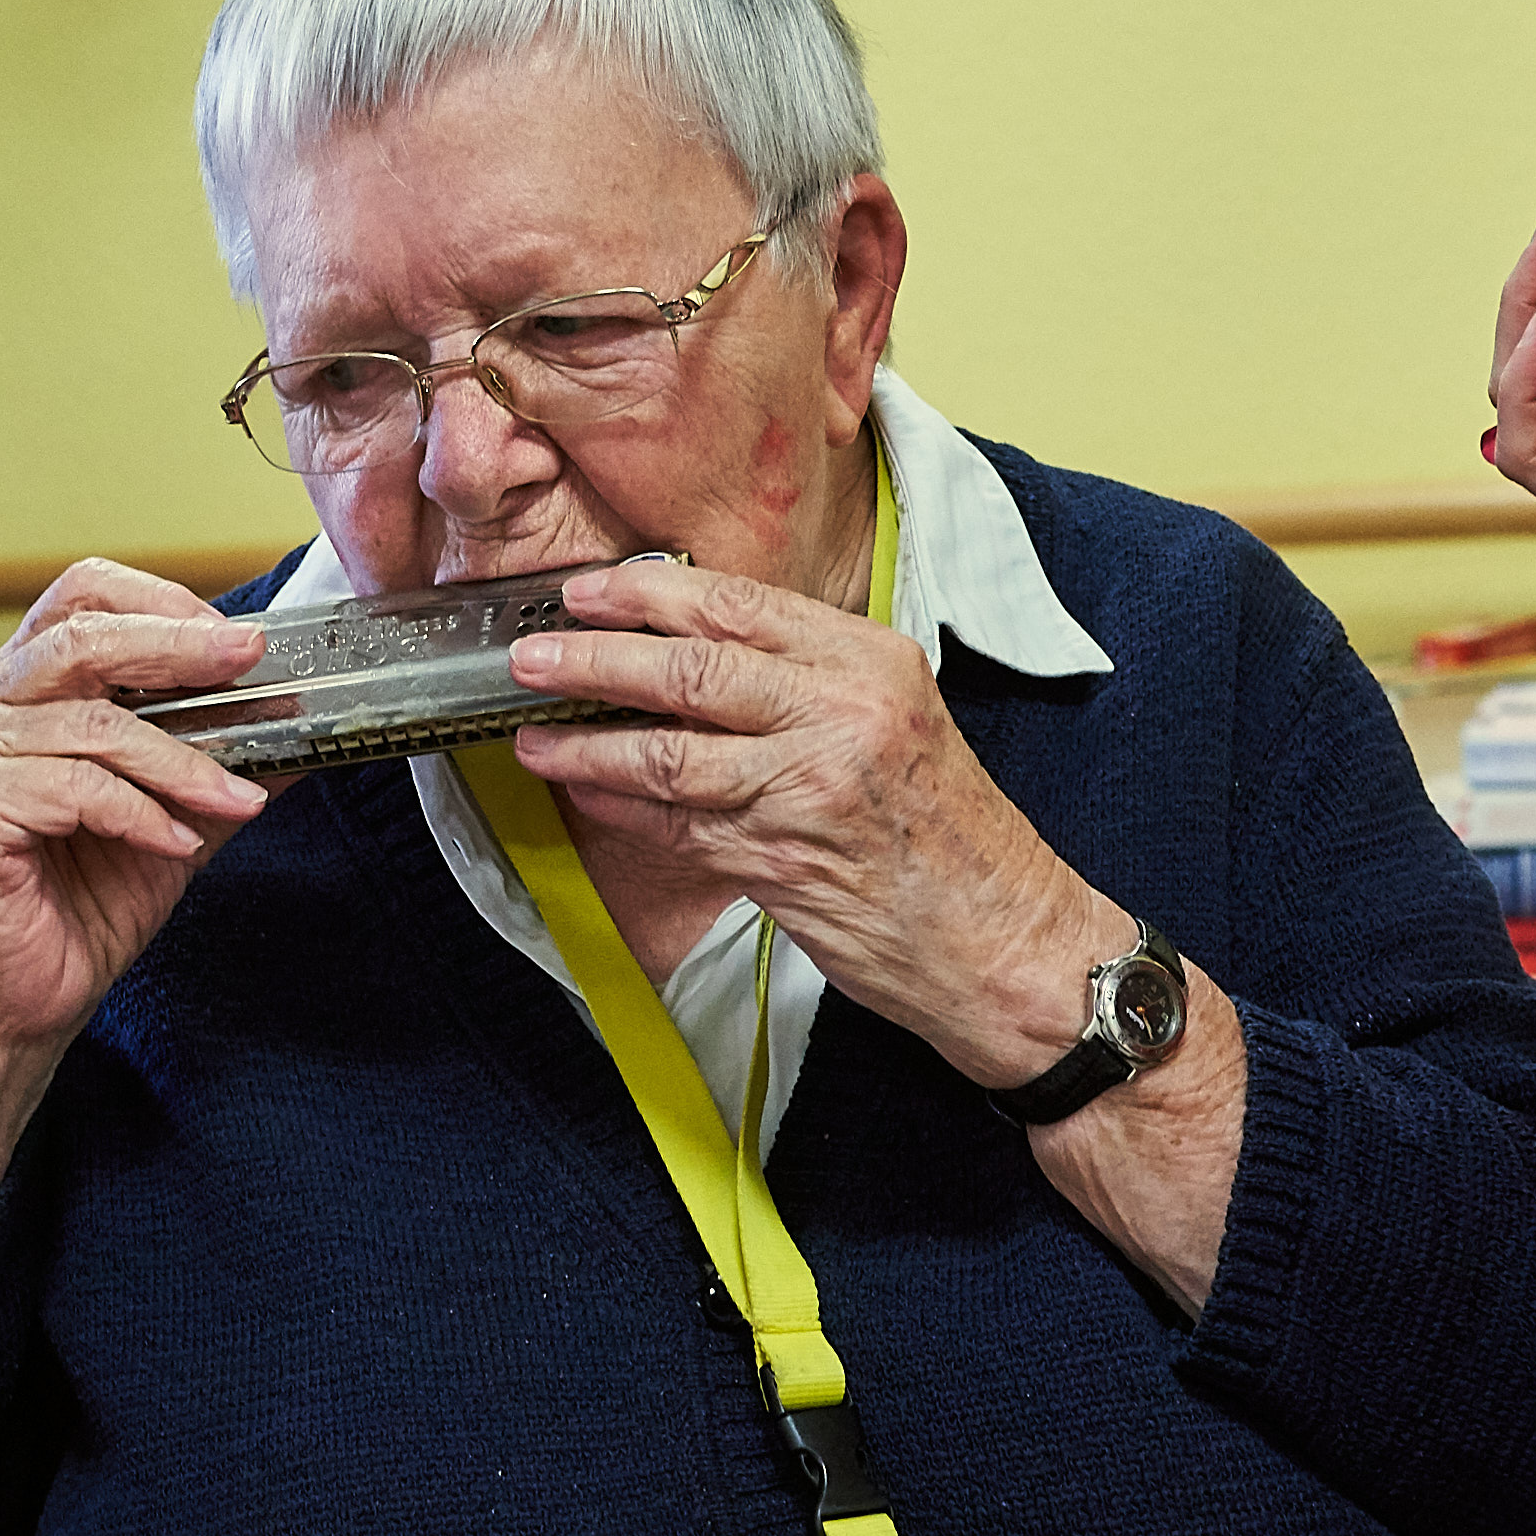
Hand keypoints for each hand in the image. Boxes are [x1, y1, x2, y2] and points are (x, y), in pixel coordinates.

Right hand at [0, 562, 274, 1275]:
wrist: (22, 1004)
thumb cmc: (80, 905)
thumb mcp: (175, 815)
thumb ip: (225, 761)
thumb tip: (307, 721)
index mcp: (19, 687)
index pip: (82, 596)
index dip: (163, 603)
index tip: (242, 639)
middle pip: (82, 633)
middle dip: (179, 645)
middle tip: (252, 661)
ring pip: (93, 721)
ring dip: (181, 762)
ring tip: (235, 799)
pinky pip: (73, 787)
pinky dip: (140, 811)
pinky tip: (176, 841)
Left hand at [501, 558, 1105, 1085]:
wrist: (1008, 941)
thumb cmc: (948, 833)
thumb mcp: (896, 719)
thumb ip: (808, 679)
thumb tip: (693, 647)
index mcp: (871, 661)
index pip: (738, 607)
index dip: (646, 595)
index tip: (583, 593)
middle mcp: (843, 714)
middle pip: (691, 669)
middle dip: (595, 659)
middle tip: (528, 655)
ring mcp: (811, 790)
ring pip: (671, 753)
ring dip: (586, 744)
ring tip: (532, 733)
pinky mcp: (784, 863)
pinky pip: (677, 826)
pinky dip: (620, 808)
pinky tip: (584, 793)